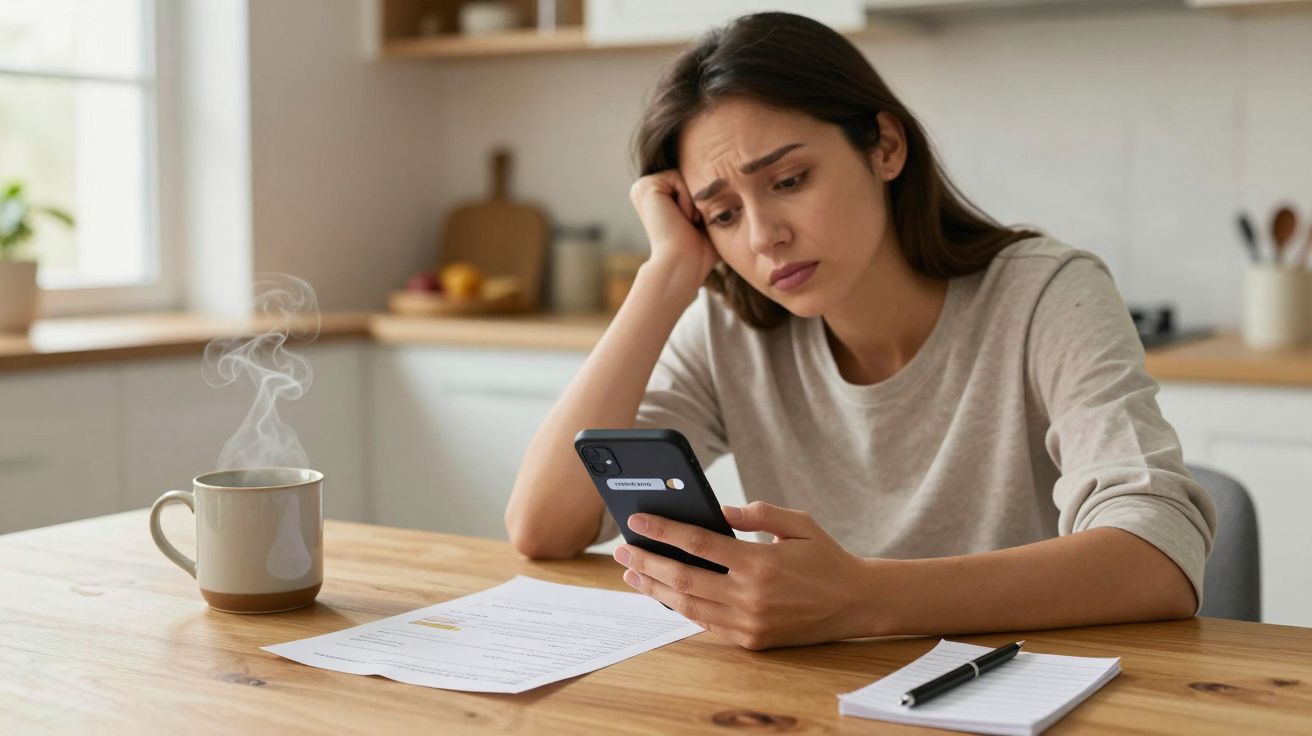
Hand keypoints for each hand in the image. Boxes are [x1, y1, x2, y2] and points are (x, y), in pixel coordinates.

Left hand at [613, 501, 873, 649]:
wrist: (855, 603)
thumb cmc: (825, 558)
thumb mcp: (798, 523)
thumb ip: (757, 513)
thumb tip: (716, 511)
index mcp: (760, 562)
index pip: (698, 544)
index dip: (663, 531)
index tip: (637, 520)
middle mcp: (751, 596)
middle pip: (683, 578)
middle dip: (647, 561)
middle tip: (622, 549)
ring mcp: (749, 623)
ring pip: (688, 605)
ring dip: (655, 587)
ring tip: (632, 572)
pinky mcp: (751, 640)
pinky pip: (705, 623)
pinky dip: (680, 607)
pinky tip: (663, 592)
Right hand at [628, 170, 719, 287]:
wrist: (684, 265)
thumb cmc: (700, 252)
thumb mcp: (708, 220)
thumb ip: (713, 199)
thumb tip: (738, 182)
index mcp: (657, 196)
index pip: (693, 180)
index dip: (704, 200)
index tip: (698, 225)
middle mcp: (646, 189)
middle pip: (689, 174)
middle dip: (699, 197)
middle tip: (694, 224)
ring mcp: (643, 186)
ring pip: (685, 174)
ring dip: (694, 199)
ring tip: (687, 222)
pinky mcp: (646, 186)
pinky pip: (679, 176)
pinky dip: (687, 198)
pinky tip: (681, 218)